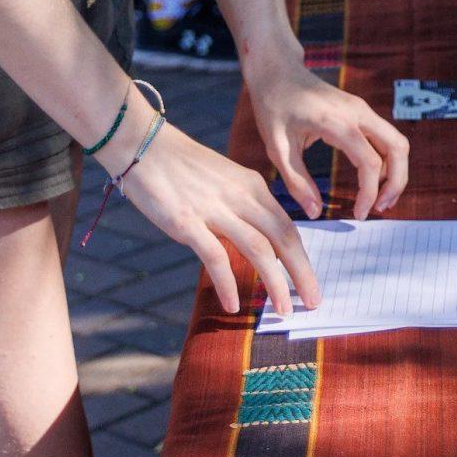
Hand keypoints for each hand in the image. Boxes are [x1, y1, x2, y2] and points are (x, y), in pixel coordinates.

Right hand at [115, 115, 321, 317]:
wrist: (144, 146)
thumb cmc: (183, 168)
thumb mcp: (225, 181)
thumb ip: (243, 207)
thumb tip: (259, 240)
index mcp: (253, 187)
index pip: (288, 227)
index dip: (302, 258)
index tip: (310, 284)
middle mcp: (241, 197)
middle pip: (284, 238)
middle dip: (301, 273)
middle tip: (313, 302)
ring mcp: (215, 210)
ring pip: (259, 249)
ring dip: (274, 283)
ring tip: (283, 310)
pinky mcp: (187, 222)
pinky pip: (216, 257)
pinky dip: (227, 283)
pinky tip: (233, 305)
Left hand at [245, 61, 410, 225]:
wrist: (277, 72)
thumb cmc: (274, 107)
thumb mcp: (277, 148)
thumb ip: (297, 182)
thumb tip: (315, 213)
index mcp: (337, 122)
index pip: (369, 162)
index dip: (369, 193)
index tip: (358, 215)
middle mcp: (358, 113)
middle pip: (398, 147)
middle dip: (397, 181)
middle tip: (381, 208)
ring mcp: (362, 109)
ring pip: (397, 142)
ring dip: (395, 171)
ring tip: (379, 199)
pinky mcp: (361, 111)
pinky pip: (385, 137)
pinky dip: (386, 161)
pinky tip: (371, 180)